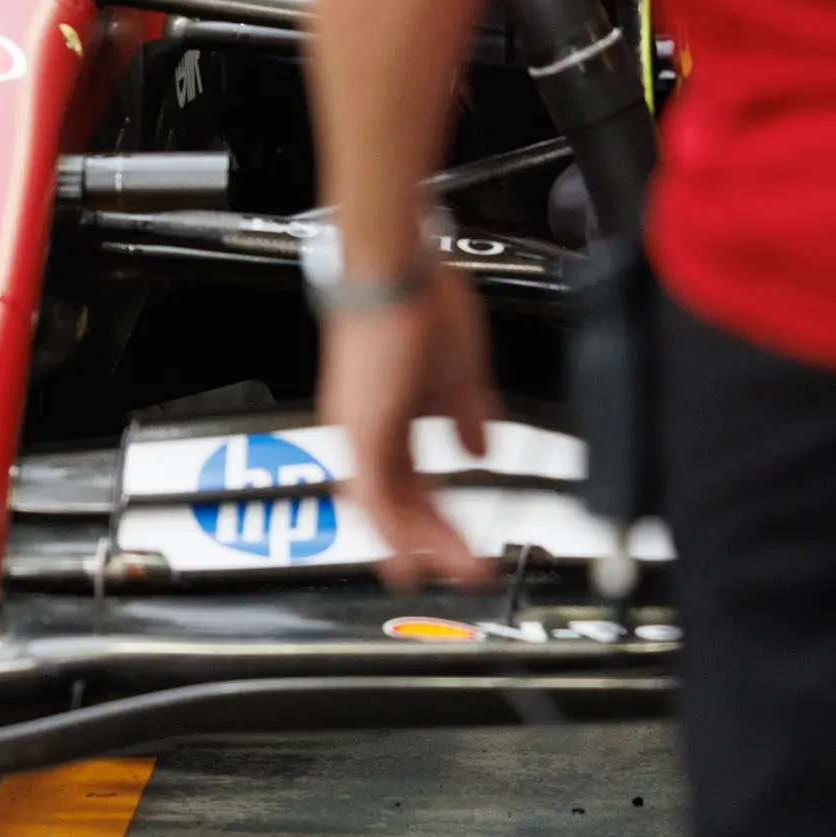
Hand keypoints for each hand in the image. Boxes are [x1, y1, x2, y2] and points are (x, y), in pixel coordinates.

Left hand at [319, 267, 497, 591]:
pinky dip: (393, 528)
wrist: (394, 267)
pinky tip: (414, 552)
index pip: (411, 482)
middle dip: (433, 538)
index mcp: (386, 414)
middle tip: (465, 568)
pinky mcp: (359, 425)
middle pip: (396, 502)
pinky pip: (371, 493)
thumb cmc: (420, 299)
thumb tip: (478, 449)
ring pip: (381, 506)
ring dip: (418, 540)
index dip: (435, 518)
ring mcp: (357, 427)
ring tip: (450, 569)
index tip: (459, 546)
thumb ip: (467, 418)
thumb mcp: (459, 372)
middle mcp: (364, 425)